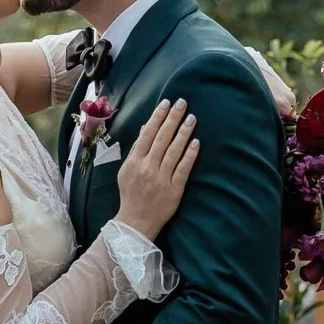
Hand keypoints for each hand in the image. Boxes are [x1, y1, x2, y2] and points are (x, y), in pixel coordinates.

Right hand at [115, 97, 198, 239]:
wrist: (136, 221)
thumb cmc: (131, 194)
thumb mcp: (127, 170)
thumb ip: (136, 149)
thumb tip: (146, 128)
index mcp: (134, 162)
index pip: (147, 134)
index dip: (158, 117)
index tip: (166, 103)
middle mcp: (148, 168)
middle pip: (162, 138)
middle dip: (172, 118)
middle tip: (182, 103)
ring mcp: (161, 178)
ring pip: (174, 151)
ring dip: (183, 132)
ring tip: (192, 118)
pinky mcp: (174, 189)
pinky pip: (183, 169)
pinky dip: (190, 155)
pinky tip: (196, 142)